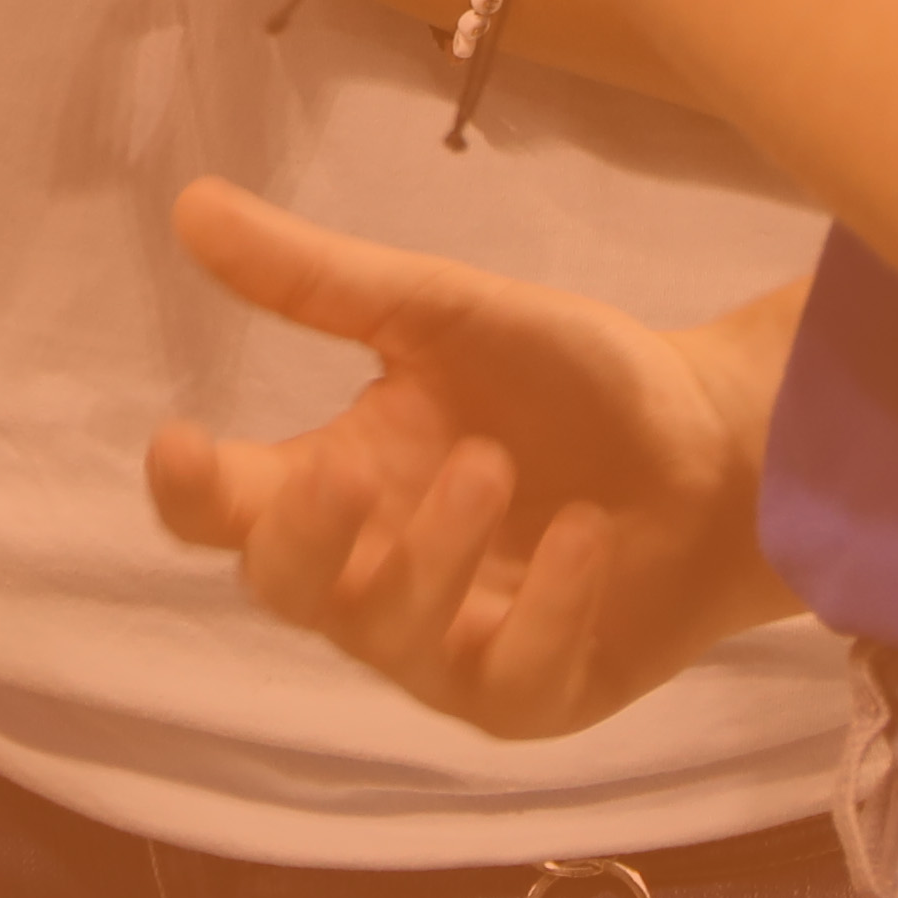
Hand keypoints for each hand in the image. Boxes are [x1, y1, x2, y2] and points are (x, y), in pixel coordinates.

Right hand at [142, 181, 796, 743]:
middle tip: (344, 461)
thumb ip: (317, 279)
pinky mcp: (533, 695)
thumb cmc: (564, 382)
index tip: (180, 440)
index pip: (225, 509)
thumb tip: (189, 202)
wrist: (717, 445)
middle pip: (285, 587)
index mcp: (333, 485)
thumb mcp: (442, 312)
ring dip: (432, 552)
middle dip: (305, 533)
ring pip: (389, 637)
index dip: (191, 490)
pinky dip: (545, 607)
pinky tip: (586, 536)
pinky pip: (509, 676)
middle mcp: (370, 579)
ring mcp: (447, 651)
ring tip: (491, 463)